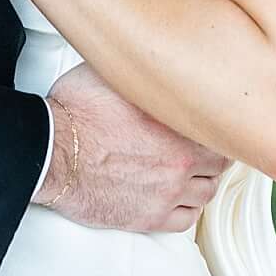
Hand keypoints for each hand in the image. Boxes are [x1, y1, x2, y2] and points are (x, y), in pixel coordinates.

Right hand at [37, 80, 219, 242]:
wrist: (53, 153)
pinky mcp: (148, 218)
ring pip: (207, 192)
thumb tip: (160, 55)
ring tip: (193, 171)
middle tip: (204, 146)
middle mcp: (180, 161)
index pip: (222, 128)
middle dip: (215, 153)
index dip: (219, 124)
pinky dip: (188, 209)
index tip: (212, 122)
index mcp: (179, 123)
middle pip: (220, 162)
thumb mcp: (119, 72)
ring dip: (203, 180)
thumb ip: (150, 73)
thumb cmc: (79, 113)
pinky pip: (185, 220)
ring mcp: (166, 193)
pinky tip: (179, 197)